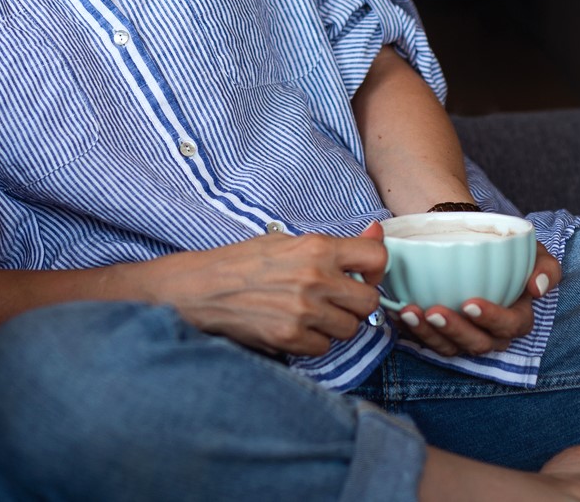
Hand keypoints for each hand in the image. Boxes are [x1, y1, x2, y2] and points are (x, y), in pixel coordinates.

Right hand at [151, 230, 387, 357]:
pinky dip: (313, 342)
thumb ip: (336, 244)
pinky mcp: (291, 338)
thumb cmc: (244, 263)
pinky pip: (324, 348)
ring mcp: (304, 311)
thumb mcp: (288, 241)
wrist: (202, 289)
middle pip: (369, 301)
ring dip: (334, 324)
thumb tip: (377, 231)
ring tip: (309, 313)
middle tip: (335, 299)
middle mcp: (315, 278)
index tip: (363, 274)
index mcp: (317, 248)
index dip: (375, 268)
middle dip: (355, 302)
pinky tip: (293, 326)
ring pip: (349, 328)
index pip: (377, 257)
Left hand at [362, 221, 561, 358]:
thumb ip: (545, 267)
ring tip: (409, 311)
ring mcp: (463, 337)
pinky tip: (397, 313)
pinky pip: (424, 340)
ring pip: (448, 347)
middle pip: (476, 343)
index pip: (509, 326)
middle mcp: (491, 334)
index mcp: (516, 318)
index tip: (470, 303)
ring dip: (428, 333)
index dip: (492, 319)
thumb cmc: (505, 251)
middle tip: (434, 310)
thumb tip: (538, 287)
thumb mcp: (534, 252)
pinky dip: (409, 329)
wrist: (470, 241)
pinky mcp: (439, 334)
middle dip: (454, 331)